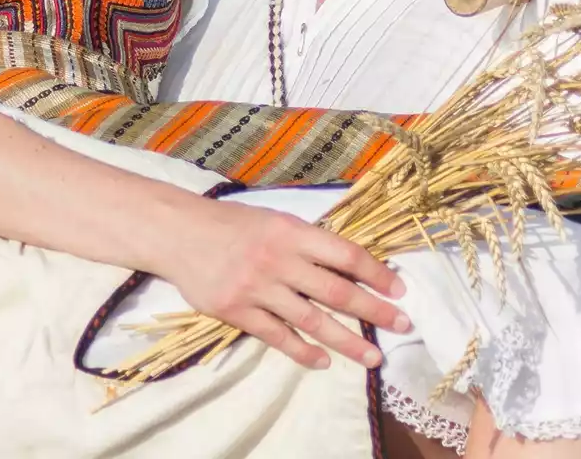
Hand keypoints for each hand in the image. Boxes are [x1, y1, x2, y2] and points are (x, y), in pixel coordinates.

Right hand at [159, 198, 410, 370]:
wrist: (178, 233)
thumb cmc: (232, 224)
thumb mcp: (275, 220)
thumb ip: (308, 241)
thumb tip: (350, 264)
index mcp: (292, 231)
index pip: (345, 255)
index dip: (376, 273)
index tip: (400, 290)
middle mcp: (278, 260)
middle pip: (336, 292)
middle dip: (373, 311)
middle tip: (402, 325)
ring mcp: (257, 288)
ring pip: (312, 320)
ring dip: (346, 341)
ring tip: (371, 356)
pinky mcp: (236, 311)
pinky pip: (277, 336)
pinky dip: (303, 351)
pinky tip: (323, 361)